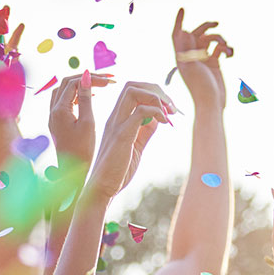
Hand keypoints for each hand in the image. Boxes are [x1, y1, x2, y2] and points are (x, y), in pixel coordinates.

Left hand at [47, 72, 113, 169]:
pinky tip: (89, 98)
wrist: (71, 173)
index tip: (109, 82)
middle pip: (67, 83)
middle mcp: (53, 111)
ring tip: (99, 86)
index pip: (74, 82)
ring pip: (64, 90)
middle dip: (86, 78)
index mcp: (59, 110)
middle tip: (106, 80)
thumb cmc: (82, 151)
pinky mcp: (57, 122)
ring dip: (80, 85)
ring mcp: (53, 116)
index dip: (92, 78)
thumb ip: (86, 98)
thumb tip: (86, 76)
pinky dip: (76, 95)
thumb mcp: (88, 123)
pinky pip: (64, 100)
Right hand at [84, 82, 176, 200]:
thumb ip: (145, 131)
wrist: (101, 189)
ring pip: (133, 91)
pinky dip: (156, 112)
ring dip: (156, 97)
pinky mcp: (122, 135)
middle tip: (171, 107)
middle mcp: (114, 118)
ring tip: (169, 113)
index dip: (152, 92)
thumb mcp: (136, 146)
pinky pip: (140, 111)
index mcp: (117, 119)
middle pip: (132, 85)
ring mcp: (116, 124)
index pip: (132, 91)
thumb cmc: (117, 171)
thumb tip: (158, 118)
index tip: (168, 107)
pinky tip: (165, 122)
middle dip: (156, 90)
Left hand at [171, 9, 232, 110]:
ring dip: (220, 40)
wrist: (211, 103)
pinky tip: (229, 54)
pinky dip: (226, 48)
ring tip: (225, 48)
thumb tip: (185, 31)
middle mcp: (191, 56)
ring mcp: (203, 59)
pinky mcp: (214, 64)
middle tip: (216, 23)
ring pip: (211, 40)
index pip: (178, 35)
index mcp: (182, 56)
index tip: (183, 8)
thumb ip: (187, 49)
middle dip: (206, 27)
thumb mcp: (190, 67)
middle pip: (197, 34)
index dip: (179, 21)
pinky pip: (220, 49)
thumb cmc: (199, 87)